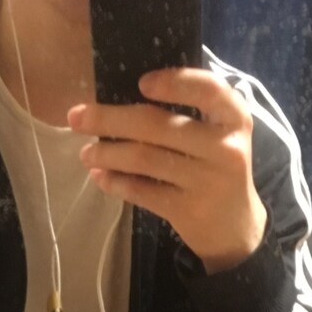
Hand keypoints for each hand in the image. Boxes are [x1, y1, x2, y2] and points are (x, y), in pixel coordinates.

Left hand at [68, 68, 267, 272]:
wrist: (235, 229)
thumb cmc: (218, 168)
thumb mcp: (220, 133)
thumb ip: (192, 109)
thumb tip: (126, 90)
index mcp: (234, 119)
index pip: (208, 90)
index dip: (174, 82)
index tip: (140, 82)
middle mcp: (223, 148)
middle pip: (158, 126)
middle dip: (110, 119)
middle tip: (76, 117)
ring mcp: (205, 182)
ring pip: (145, 159)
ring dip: (107, 154)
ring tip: (85, 152)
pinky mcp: (187, 210)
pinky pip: (143, 191)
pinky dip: (117, 183)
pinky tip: (99, 177)